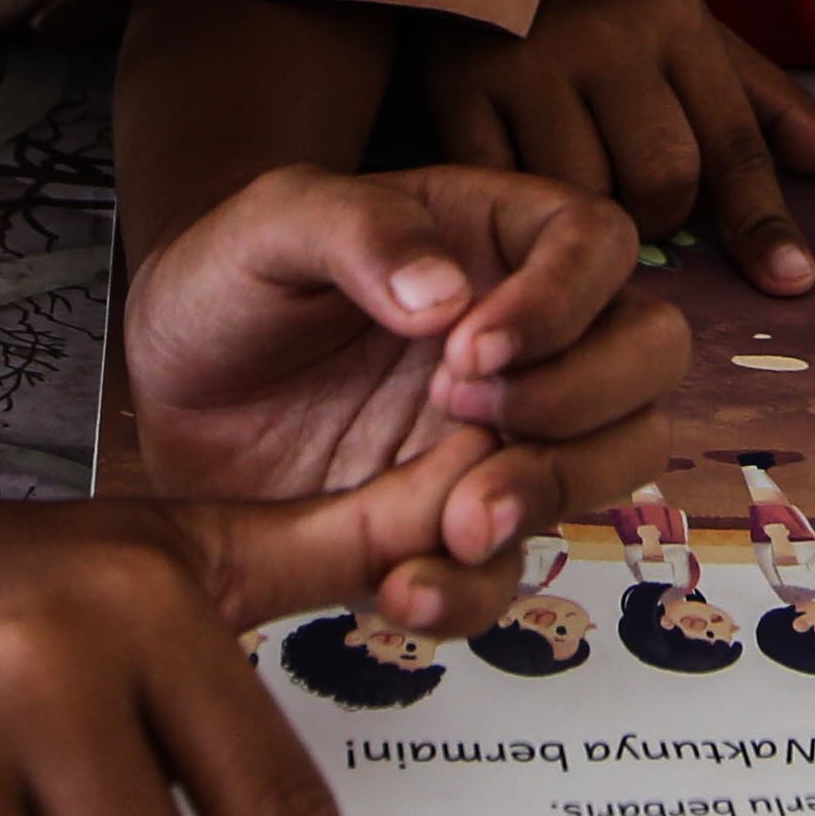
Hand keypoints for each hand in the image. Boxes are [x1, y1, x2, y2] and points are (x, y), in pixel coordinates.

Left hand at [125, 165, 682, 633]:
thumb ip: (357, 231)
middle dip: (582, 398)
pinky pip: (508, 571)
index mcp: (498, 238)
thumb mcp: (269, 223)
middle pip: (647, 354)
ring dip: (553, 493)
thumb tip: (447, 294)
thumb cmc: (228, 281)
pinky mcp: (457, 523)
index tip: (473, 349)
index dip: (563, 301)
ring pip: (615, 462)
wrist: (167, 393)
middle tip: (464, 412)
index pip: (597, 245)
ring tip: (458, 520)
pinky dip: (473, 591)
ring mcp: (506, 434)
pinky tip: (403, 588)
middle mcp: (532, 336)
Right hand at [429, 0, 814, 290]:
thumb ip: (766, 106)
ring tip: (580, 201)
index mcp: (677, 22)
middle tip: (642, 210)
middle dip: (662, 216)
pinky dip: (520, 213)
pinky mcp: (457, 87)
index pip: (735, 141)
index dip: (764, 221)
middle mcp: (608, 39)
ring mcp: (527, 62)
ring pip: (582, 194)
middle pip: (662, 178)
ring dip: (590, 219)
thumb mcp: (694, 31)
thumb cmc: (608, 0)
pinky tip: (521, 208)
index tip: (791, 282)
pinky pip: (503, 188)